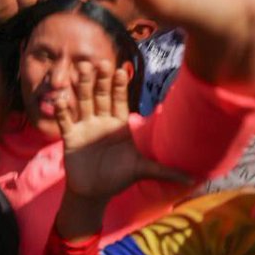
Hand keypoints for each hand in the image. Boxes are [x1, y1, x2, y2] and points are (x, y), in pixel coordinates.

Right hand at [59, 60, 189, 199]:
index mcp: (119, 124)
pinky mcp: (70, 136)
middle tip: (101, 62)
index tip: (121, 71)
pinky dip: (62, 110)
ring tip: (82, 69)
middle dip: (101, 80)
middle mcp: (101, 120)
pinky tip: (61, 99)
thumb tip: (193, 179)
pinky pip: (65, 120)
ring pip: (83, 102)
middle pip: (101, 96)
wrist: (94, 192)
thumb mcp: (142, 170)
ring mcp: (85, 126)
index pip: (120, 100)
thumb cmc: (119, 178)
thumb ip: (164, 171)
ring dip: (82, 86)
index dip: (120, 86)